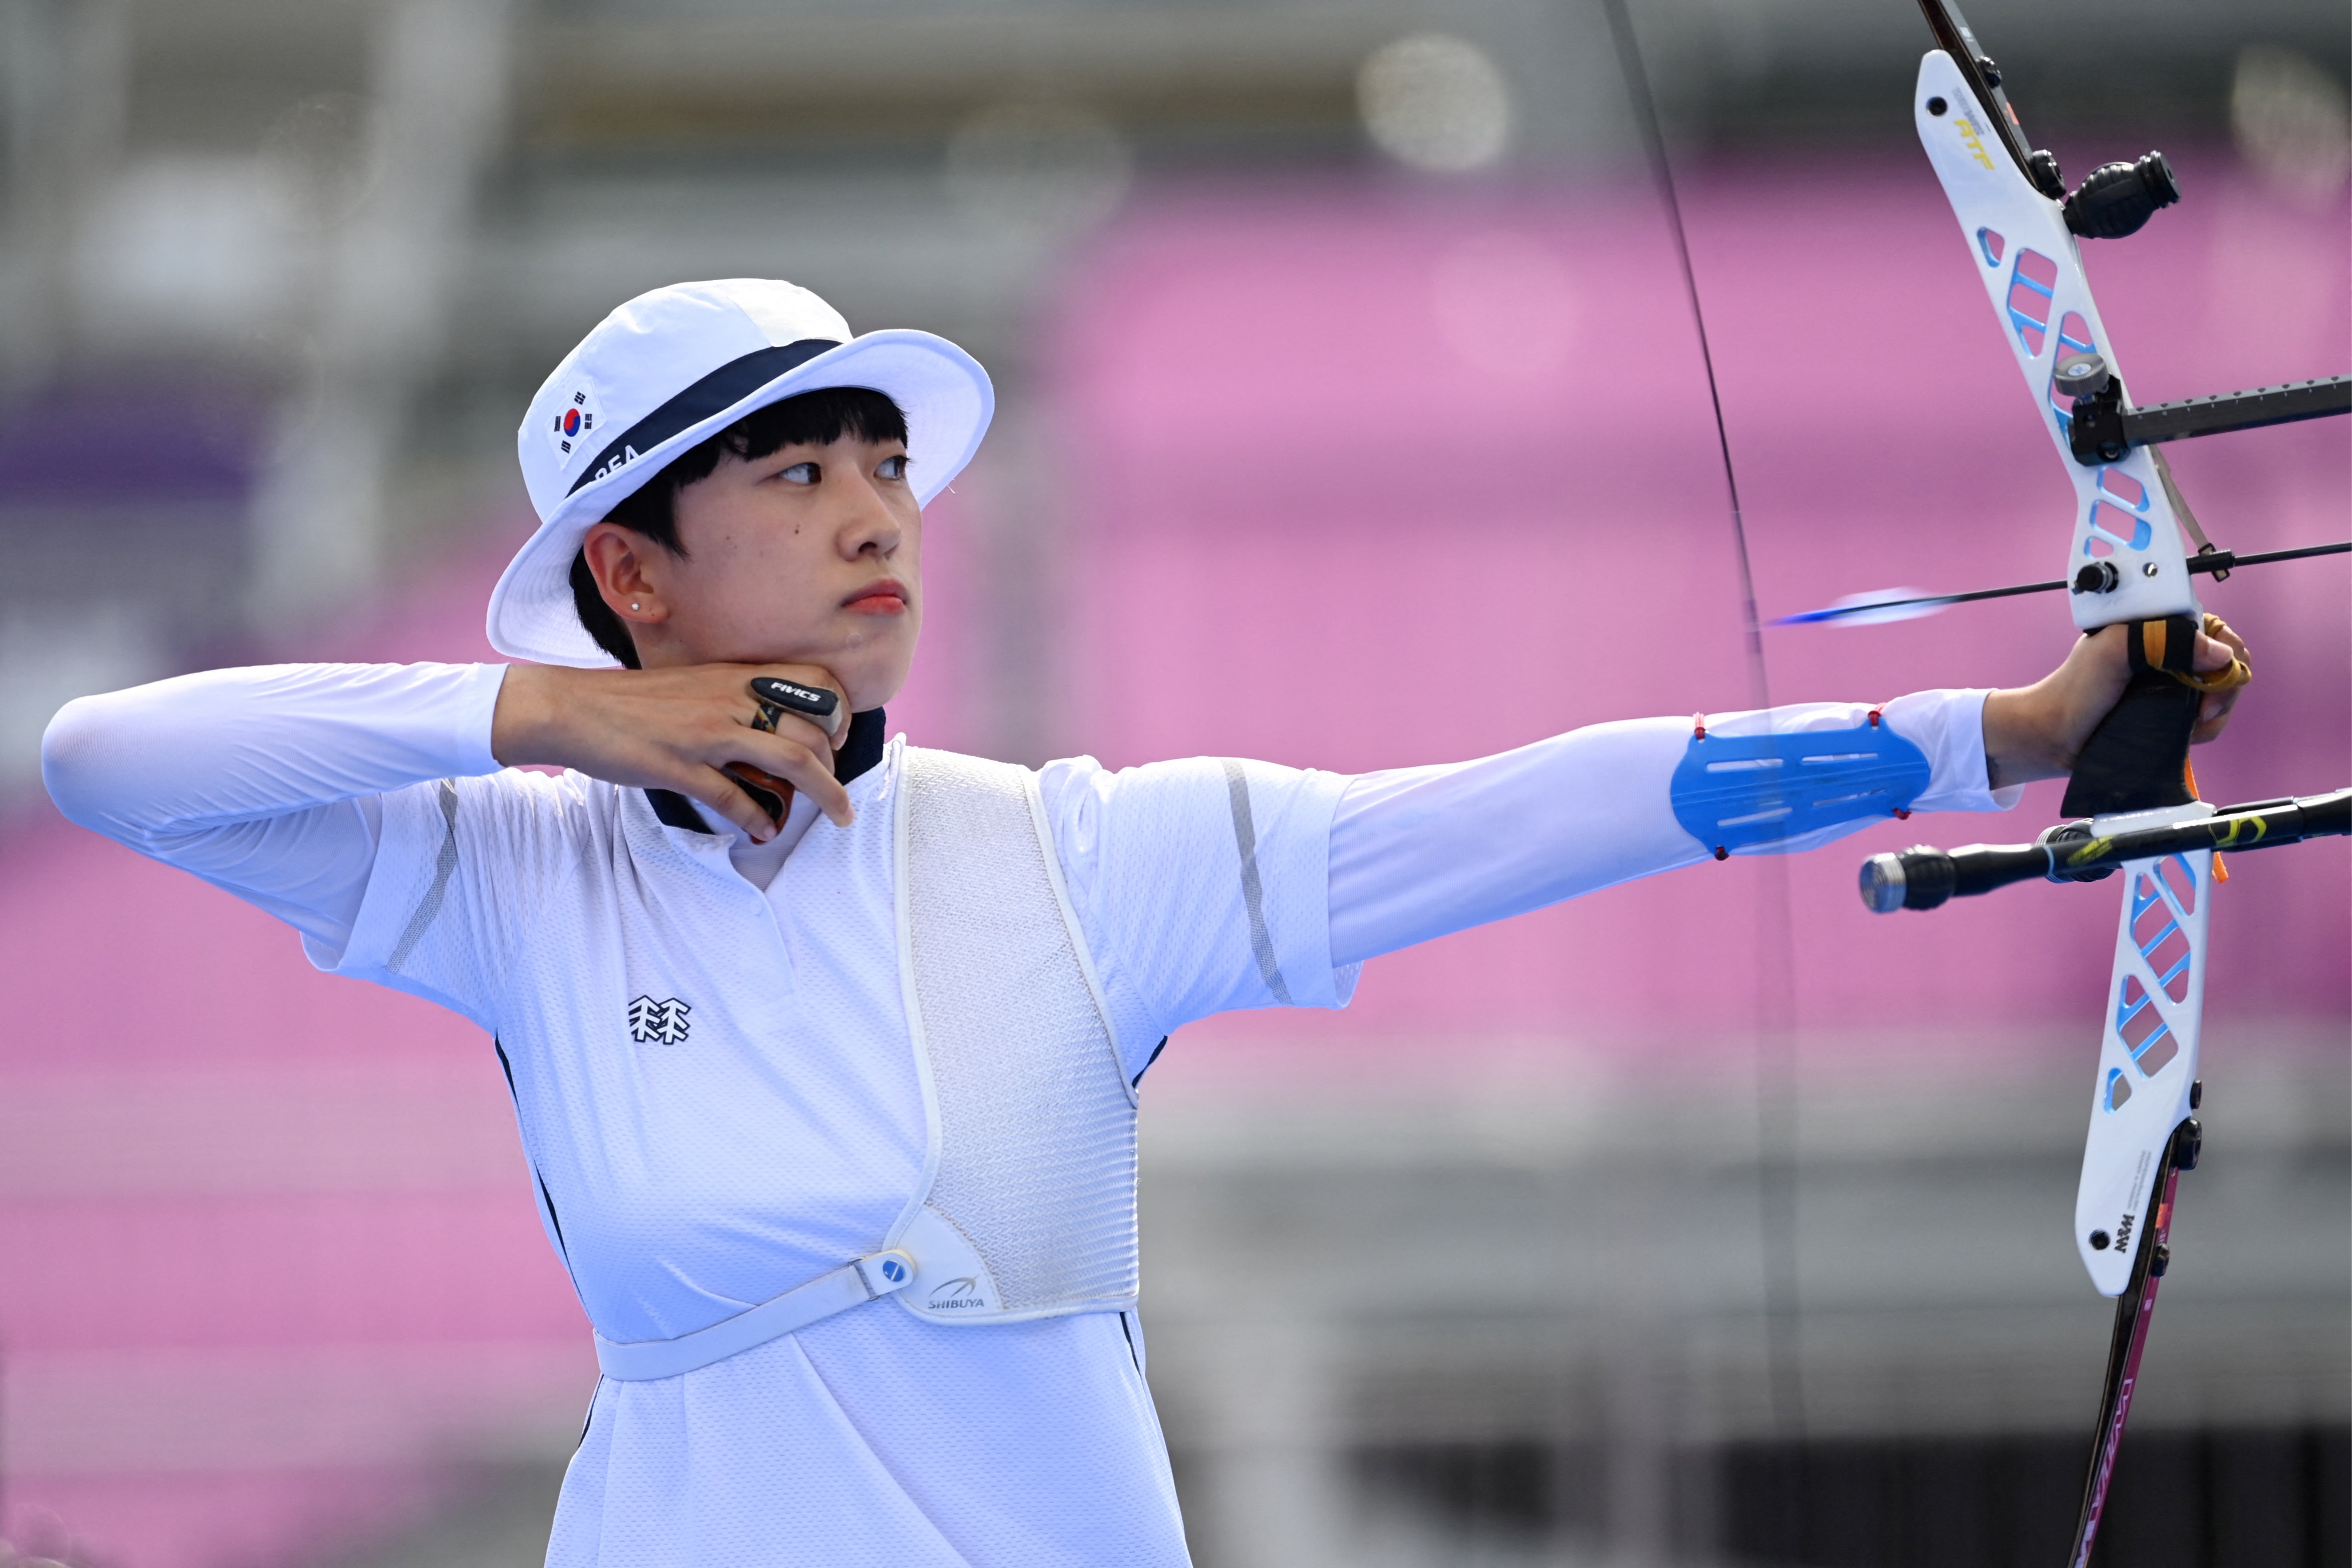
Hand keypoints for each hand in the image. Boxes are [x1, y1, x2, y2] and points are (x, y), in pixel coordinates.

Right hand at [491, 662, 851, 839]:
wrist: (573, 707)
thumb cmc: (635, 701)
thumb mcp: (695, 684)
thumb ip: (735, 697)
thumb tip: (772, 721)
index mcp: (735, 676)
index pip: (816, 682)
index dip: (839, 712)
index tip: (840, 738)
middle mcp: (730, 700)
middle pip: (812, 730)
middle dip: (836, 766)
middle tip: (837, 790)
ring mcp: (706, 734)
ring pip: (790, 761)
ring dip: (823, 794)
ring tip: (836, 816)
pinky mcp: (680, 767)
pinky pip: (734, 796)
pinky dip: (759, 818)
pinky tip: (766, 832)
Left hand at [1981, 616, 2249, 789]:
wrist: (2055, 736)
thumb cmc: (2075, 690)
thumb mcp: (2112, 649)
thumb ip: (2161, 639)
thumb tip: (2219, 654)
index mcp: (2159, 630)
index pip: (2216, 630)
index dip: (2226, 653)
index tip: (2211, 677)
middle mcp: (2170, 655)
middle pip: (2227, 664)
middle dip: (2223, 689)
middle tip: (2202, 710)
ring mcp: (2173, 685)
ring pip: (2222, 694)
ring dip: (2214, 714)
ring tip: (2189, 727)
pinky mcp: (2172, 713)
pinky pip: (2209, 720)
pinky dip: (2204, 730)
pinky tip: (2184, 735)